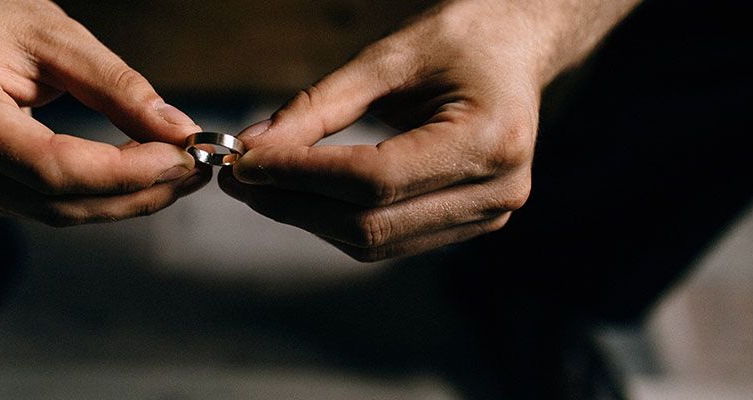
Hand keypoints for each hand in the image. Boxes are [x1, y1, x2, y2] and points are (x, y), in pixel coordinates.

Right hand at [0, 0, 208, 225]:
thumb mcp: (56, 33)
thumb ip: (117, 86)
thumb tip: (178, 132)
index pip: (47, 164)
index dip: (121, 172)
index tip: (181, 158)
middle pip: (53, 199)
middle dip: (133, 192)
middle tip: (194, 170)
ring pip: (52, 212)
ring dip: (122, 200)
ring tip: (176, 173)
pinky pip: (41, 207)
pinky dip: (94, 196)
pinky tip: (132, 177)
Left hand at [220, 0, 638, 260]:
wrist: (515, 49)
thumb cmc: (458, 40)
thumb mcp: (388, 57)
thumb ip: (319, 105)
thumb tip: (253, 145)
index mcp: (488, 139)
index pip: (374, 180)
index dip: (301, 175)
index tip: (246, 162)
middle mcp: (496, 191)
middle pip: (370, 223)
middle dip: (293, 203)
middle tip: (237, 178)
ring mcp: (486, 216)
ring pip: (373, 242)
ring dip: (306, 218)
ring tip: (258, 185)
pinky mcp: (466, 225)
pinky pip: (386, 240)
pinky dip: (334, 221)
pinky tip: (298, 194)